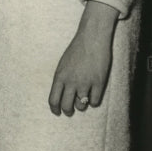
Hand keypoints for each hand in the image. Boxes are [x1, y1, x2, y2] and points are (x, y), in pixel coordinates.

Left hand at [48, 1, 117, 115]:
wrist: (92, 38)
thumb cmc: (77, 50)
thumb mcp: (63, 64)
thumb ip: (62, 79)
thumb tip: (62, 96)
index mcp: (59, 76)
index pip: (53, 100)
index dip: (55, 109)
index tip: (57, 112)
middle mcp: (71, 81)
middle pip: (66, 106)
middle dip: (68, 111)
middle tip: (70, 111)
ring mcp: (85, 83)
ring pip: (81, 106)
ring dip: (82, 105)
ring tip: (84, 99)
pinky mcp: (99, 82)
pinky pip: (95, 102)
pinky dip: (94, 101)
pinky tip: (94, 95)